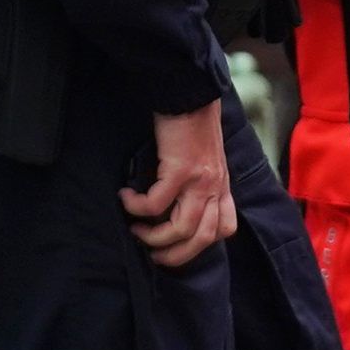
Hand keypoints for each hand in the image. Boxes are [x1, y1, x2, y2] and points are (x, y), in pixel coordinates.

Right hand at [121, 99, 235, 268]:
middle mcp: (215, 186)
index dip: (200, 244)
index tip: (175, 244)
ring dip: (153, 237)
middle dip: (174, 255)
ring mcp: (200, 180)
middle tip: (150, 253)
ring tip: (134, 228)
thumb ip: (197, 181)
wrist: (188, 94)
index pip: (224, 229)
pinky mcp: (180, 170)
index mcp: (222, 185)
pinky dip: (137, 208)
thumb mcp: (203, 158)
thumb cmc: (191, 123)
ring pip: (181, 229)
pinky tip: (126, 198)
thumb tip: (174, 204)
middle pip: (202, 239)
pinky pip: (156, 204)